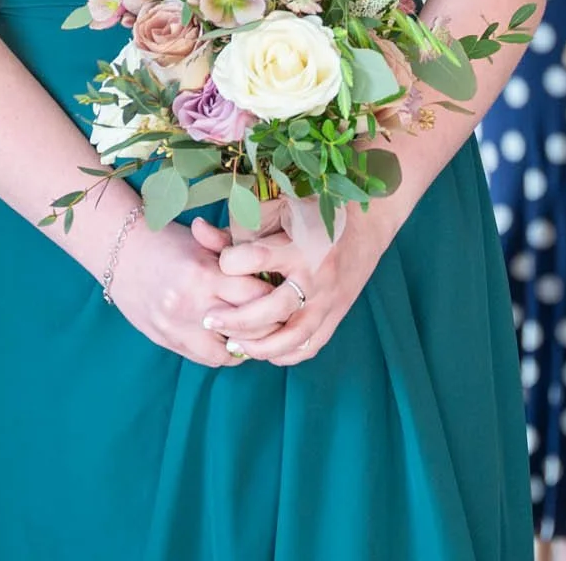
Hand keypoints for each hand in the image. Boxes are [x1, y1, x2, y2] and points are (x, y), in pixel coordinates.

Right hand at [106, 219, 277, 365]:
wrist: (119, 252)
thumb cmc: (167, 241)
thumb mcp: (203, 241)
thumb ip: (236, 254)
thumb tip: (271, 269)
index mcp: (205, 274)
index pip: (258, 297)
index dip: (274, 297)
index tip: (281, 294)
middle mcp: (191, 305)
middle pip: (248, 329)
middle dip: (267, 325)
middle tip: (277, 318)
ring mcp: (176, 327)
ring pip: (228, 352)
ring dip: (244, 345)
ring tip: (251, 332)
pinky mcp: (165, 340)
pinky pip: (204, 358)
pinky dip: (220, 352)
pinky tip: (226, 338)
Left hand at [195, 198, 392, 366]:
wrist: (367, 224)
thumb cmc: (314, 212)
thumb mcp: (277, 211)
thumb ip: (237, 227)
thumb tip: (197, 229)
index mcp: (299, 242)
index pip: (254, 259)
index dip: (229, 263)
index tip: (221, 264)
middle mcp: (316, 274)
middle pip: (271, 309)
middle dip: (236, 320)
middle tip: (209, 321)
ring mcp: (329, 299)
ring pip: (291, 336)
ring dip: (258, 346)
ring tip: (233, 344)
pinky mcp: (337, 314)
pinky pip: (310, 346)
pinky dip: (285, 354)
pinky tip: (265, 351)